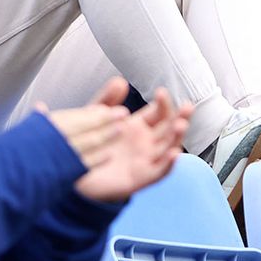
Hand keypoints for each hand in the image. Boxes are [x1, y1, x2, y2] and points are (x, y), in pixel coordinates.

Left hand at [50, 81, 191, 203]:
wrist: (72, 173)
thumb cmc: (87, 145)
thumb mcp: (95, 118)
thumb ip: (107, 100)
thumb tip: (120, 81)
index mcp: (138, 127)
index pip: (159, 113)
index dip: (164, 103)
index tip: (161, 92)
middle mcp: (146, 143)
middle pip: (170, 129)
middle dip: (181, 117)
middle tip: (188, 107)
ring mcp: (145, 161)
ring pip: (168, 148)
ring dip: (177, 137)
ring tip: (181, 125)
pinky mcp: (139, 179)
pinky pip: (158, 173)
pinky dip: (168, 165)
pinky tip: (173, 154)